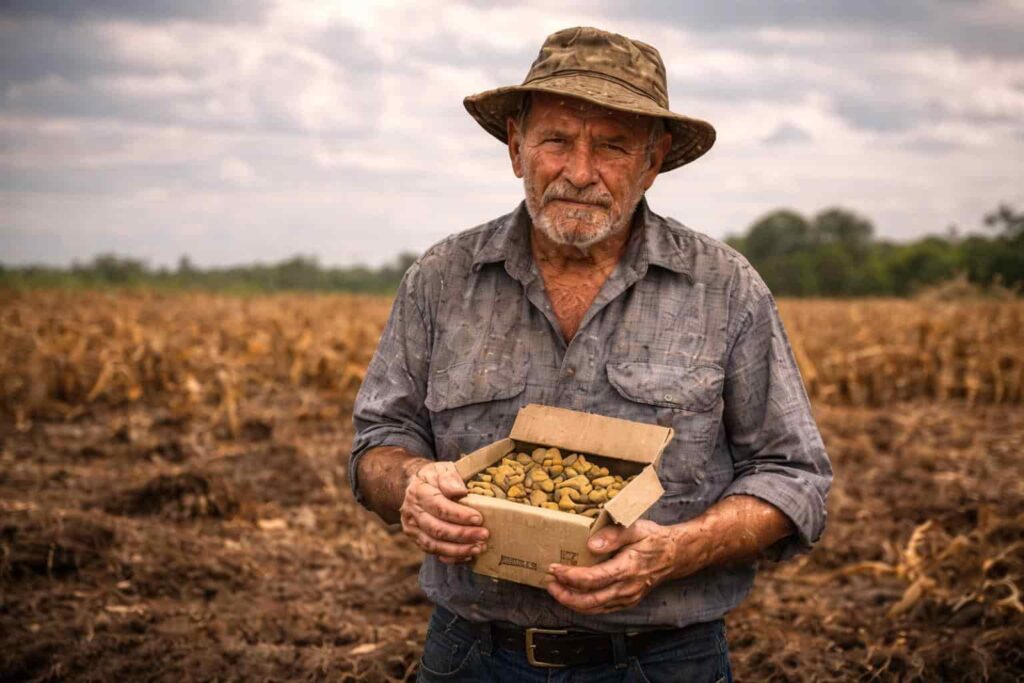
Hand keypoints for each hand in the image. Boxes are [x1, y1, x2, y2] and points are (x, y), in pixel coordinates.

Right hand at [399, 460, 488, 564]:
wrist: (417, 485)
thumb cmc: (435, 477)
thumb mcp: (442, 469)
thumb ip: (450, 477)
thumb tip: (461, 491)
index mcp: (418, 492)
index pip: (438, 506)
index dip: (459, 515)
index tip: (478, 518)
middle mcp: (412, 512)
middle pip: (436, 529)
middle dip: (462, 534)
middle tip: (484, 535)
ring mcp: (412, 528)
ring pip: (433, 545)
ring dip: (458, 549)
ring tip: (479, 547)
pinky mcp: (417, 539)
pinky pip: (433, 552)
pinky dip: (451, 556)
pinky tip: (468, 554)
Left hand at [546, 520, 708, 613]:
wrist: (676, 555)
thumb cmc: (654, 538)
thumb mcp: (636, 528)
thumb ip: (613, 535)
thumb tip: (590, 544)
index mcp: (628, 568)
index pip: (593, 579)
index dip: (571, 576)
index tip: (554, 568)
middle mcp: (627, 588)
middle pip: (590, 600)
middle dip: (566, 595)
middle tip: (549, 583)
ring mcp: (628, 597)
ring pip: (595, 608)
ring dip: (572, 602)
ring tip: (556, 590)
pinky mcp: (628, 600)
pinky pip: (603, 609)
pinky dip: (585, 606)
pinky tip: (573, 597)